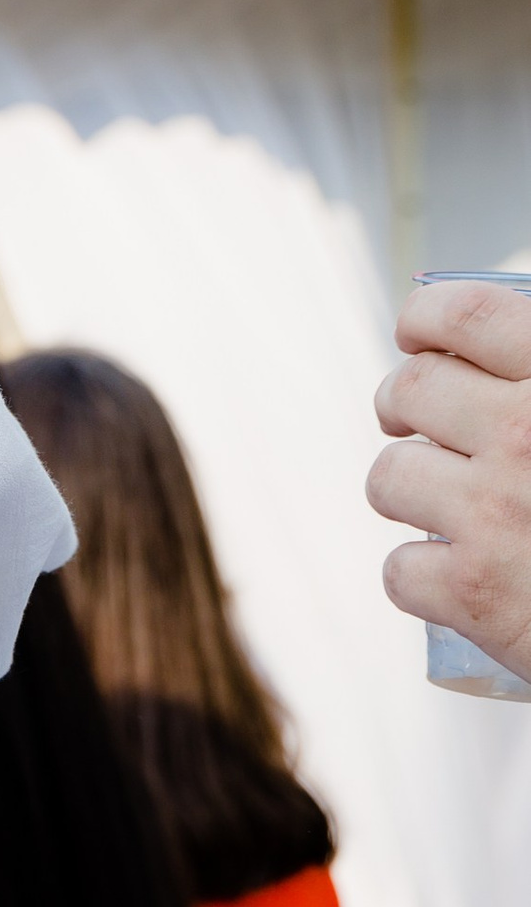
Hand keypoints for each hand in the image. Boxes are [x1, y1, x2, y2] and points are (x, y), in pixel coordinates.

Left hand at [369, 275, 530, 681]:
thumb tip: (526, 337)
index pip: (466, 315)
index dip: (424, 320)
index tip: (418, 337)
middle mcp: (525, 435)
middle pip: (409, 391)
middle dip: (397, 402)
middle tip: (405, 418)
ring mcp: (494, 513)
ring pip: (389, 477)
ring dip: (404, 485)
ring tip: (432, 497)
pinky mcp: (476, 591)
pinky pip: (400, 570)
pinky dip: (420, 576)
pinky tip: (451, 574)